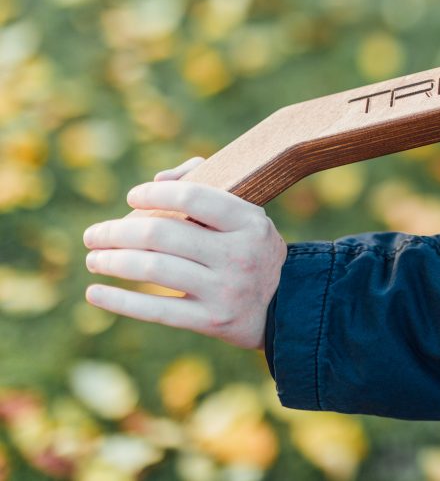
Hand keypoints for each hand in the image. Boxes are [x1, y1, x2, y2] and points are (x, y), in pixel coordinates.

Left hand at [82, 157, 286, 349]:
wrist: (284, 305)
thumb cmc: (251, 249)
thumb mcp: (245, 215)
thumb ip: (205, 185)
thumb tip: (157, 179)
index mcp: (249, 222)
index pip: (192, 197)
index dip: (154, 193)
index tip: (131, 197)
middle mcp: (239, 254)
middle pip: (162, 234)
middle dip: (117, 232)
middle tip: (94, 234)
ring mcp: (225, 290)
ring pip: (153, 269)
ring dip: (112, 261)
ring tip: (93, 258)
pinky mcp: (211, 320)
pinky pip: (156, 310)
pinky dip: (120, 301)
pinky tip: (95, 292)